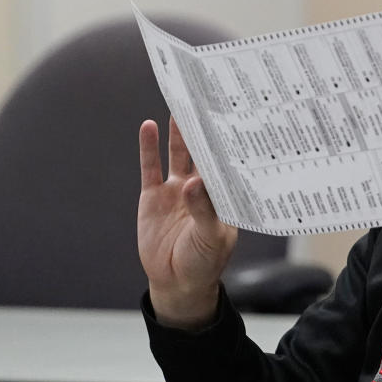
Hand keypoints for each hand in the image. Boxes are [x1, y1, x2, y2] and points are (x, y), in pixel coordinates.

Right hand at [138, 116, 236, 328]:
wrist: (176, 282)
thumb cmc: (204, 262)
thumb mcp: (210, 238)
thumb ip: (203, 211)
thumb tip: (193, 183)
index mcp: (224, 196)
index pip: (228, 163)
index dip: (230, 142)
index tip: (233, 117)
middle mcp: (203, 187)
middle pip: (205, 152)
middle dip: (206, 129)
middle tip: (207, 100)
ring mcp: (178, 189)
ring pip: (180, 154)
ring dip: (181, 132)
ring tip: (181, 106)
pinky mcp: (154, 196)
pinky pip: (151, 167)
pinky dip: (149, 147)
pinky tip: (148, 126)